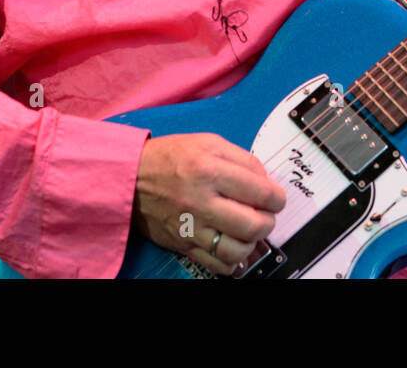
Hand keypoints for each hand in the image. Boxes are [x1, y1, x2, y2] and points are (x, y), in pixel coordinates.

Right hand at [133, 133, 285, 275]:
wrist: (130, 177)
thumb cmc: (170, 157)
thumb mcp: (208, 142)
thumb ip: (242, 159)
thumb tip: (266, 181)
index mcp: (209, 171)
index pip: (260, 191)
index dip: (277, 197)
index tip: (276, 198)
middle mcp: (200, 202)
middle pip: (252, 225)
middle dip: (268, 221)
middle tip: (265, 215)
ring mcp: (191, 227)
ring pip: (236, 250)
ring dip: (251, 243)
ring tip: (249, 231)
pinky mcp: (182, 245)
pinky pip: (216, 265)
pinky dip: (232, 261)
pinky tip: (233, 245)